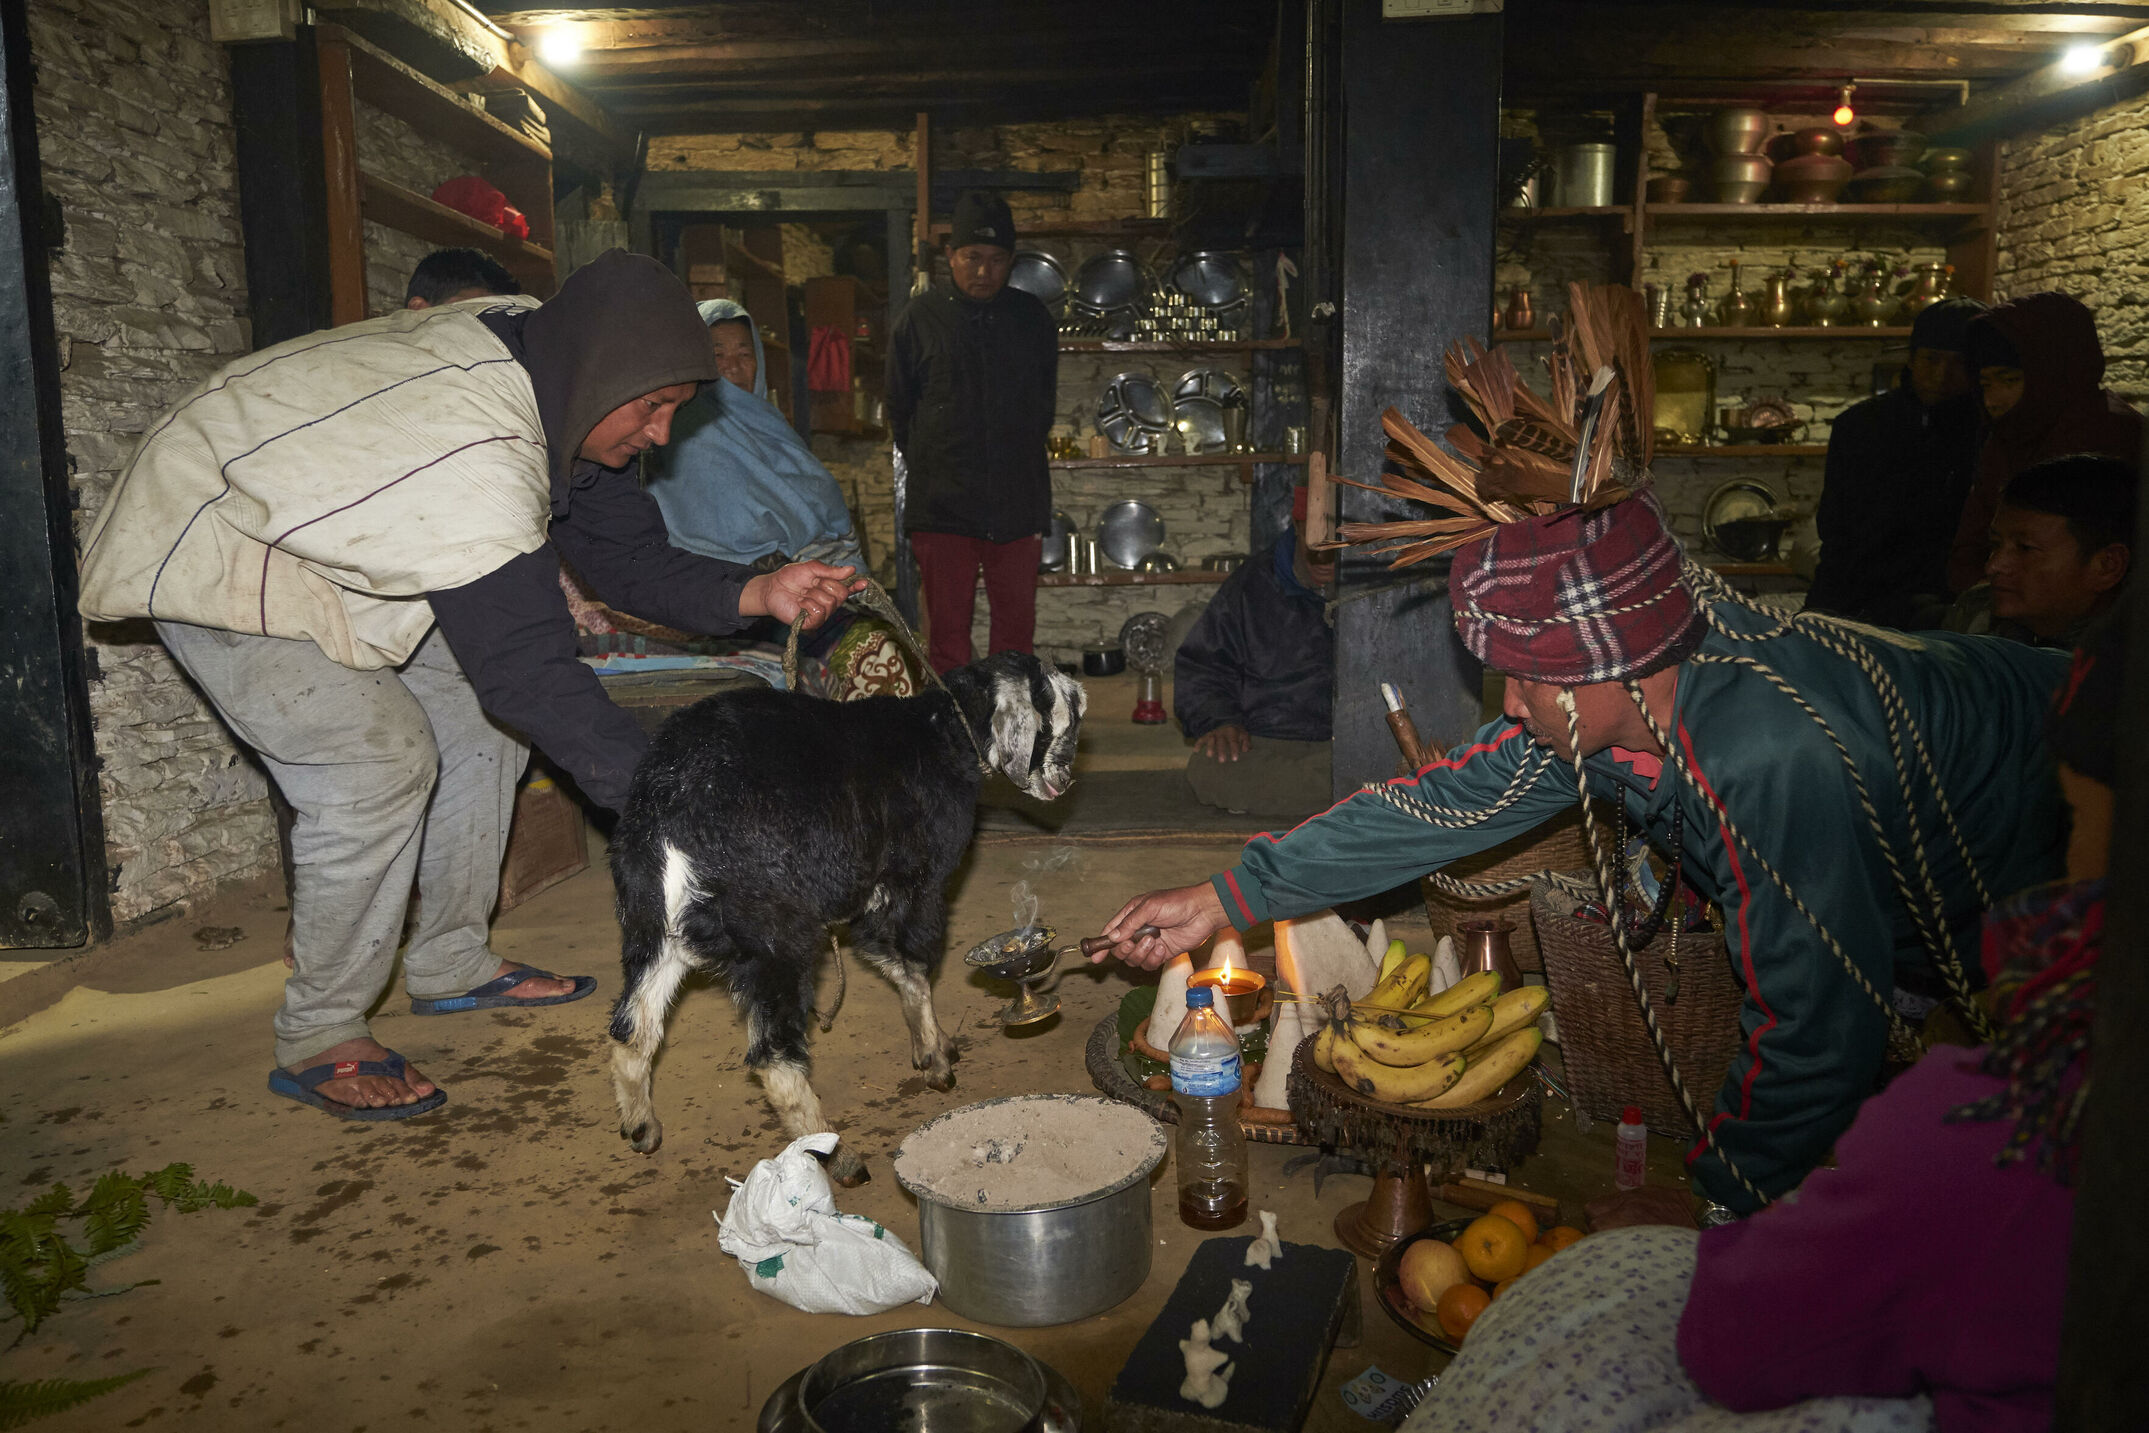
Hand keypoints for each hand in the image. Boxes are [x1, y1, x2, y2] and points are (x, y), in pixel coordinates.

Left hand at [742, 561, 866, 628]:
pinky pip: (819, 612)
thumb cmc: (789, 578)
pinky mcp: (812, 623)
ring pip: (830, 602)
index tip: (864, 582)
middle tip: (810, 584)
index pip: (848, 588)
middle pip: (840, 594)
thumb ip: (830, 571)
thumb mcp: (810, 568)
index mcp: (830, 589)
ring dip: (813, 594)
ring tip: (802, 594)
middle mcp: (829, 603)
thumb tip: (851, 570)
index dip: (857, 585)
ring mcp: (821, 614)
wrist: (772, 588)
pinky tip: (800, 603)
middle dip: (824, 585)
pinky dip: (808, 604)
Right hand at [1093, 882, 1229, 969]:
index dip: (1101, 945)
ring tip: (1155, 941)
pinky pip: (1149, 964)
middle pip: (1120, 949)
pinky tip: (1163, 947)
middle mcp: (1139, 930)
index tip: (1095, 957)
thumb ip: (1129, 923)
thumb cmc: (1177, 903)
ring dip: (1142, 953)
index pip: (1111, 932)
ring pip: (1134, 959)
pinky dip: (1154, 958)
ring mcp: (1150, 943)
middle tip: (1134, 942)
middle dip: (1125, 949)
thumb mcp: (1149, 907)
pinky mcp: (1162, 953)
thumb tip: (1111, 938)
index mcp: (1132, 915)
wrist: (1203, 912)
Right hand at [1194, 723, 1250, 761]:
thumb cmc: (1236, 731)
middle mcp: (1222, 732)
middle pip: (1221, 742)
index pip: (1233, 741)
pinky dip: (1198, 744)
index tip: (1234, 759)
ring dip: (1210, 747)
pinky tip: (1196, 751)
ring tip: (1209, 756)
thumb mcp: (1244, 734)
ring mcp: (1214, 733)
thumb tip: (1246, 750)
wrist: (1227, 721)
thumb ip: (1246, 742)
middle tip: (1222, 761)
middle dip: (1221, 751)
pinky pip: (1202, 738)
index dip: (1234, 750)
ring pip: (1211, 740)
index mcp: (1232, 732)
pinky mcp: (1207, 735)